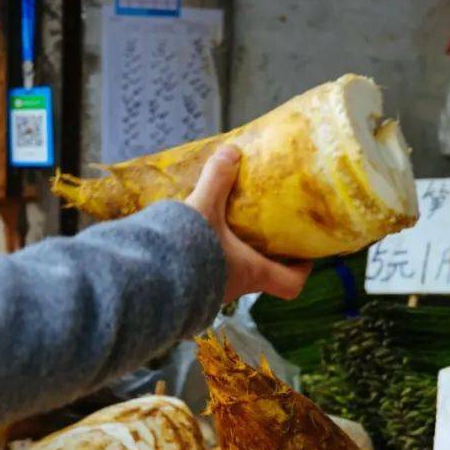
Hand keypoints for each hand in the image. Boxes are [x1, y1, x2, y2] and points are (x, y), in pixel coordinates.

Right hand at [186, 146, 310, 303]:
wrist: (146, 282)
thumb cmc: (187, 252)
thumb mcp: (204, 208)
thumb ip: (217, 180)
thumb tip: (231, 152)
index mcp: (252, 273)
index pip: (290, 284)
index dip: (302, 269)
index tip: (303, 253)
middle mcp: (236, 289)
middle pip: (261, 276)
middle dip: (262, 255)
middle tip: (259, 231)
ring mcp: (211, 296)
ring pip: (231, 276)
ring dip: (229, 257)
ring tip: (220, 230)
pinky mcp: (187, 295)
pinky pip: (203, 278)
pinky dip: (203, 262)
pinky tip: (189, 242)